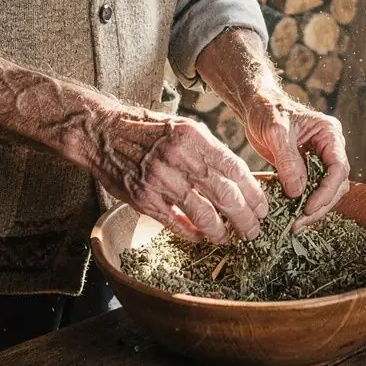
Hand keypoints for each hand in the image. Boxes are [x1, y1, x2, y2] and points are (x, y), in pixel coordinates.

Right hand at [92, 110, 268, 243]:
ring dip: (220, 230)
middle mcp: (180, 158)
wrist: (103, 133)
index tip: (263, 207)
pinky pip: (175, 222)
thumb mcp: (183, 127)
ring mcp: (161, 180)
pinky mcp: (144, 199)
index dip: (254, 192)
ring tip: (227, 237)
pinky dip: (191, 232)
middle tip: (253, 230)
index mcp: (194, 137)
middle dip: (245, 217)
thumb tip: (237, 178)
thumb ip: (208, 151)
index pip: (235, 169)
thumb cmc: (147, 130)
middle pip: (225, 195)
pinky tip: (200, 236)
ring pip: (203, 214)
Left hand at [244, 94, 349, 231]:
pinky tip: (291, 215)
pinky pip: (312, 190)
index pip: (339, 168)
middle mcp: (330, 148)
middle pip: (337, 184)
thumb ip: (288, 160)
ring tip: (295, 223)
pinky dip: (303, 203)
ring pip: (327, 191)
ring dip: (313, 208)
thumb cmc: (268, 111)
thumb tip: (298, 192)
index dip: (327, 191)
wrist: (256, 107)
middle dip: (320, 205)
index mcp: (329, 134)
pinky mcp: (307, 168)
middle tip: (299, 222)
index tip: (308, 207)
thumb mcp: (276, 132)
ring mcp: (320, 159)